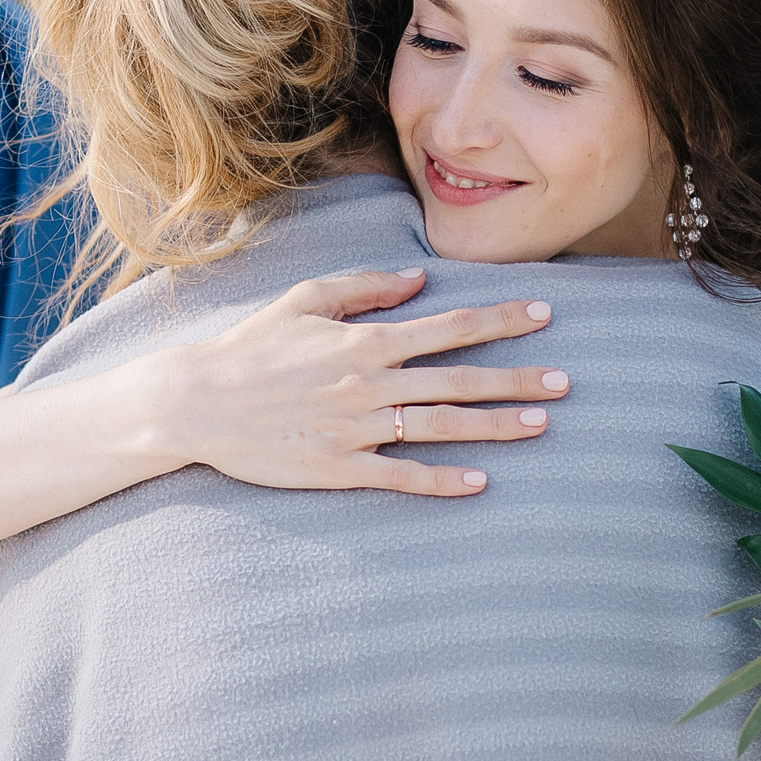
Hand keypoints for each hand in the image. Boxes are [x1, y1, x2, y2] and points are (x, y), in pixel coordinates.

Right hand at [141, 268, 569, 497]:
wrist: (195, 402)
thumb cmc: (250, 348)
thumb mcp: (303, 300)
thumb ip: (363, 286)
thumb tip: (418, 278)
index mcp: (364, 340)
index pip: (448, 326)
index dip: (500, 319)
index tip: (544, 314)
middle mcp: (369, 384)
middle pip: (458, 380)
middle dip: (516, 380)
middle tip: (566, 382)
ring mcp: (356, 428)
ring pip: (439, 427)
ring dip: (494, 427)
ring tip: (541, 426)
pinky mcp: (338, 468)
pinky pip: (400, 475)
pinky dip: (441, 479)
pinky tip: (479, 482)